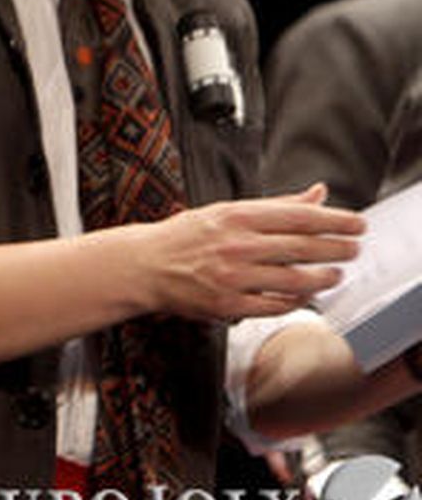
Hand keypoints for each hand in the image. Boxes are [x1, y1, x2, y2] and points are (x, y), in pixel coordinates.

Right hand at [135, 184, 362, 320]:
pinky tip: (304, 295)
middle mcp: (236, 245)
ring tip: (335, 274)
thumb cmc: (185, 237)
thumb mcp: (227, 211)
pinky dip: (296, 301)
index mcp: (236, 217)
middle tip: (354, 249)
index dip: (335, 221)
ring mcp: (232, 277)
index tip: (357, 224)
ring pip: (295, 280)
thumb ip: (276, 205)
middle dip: (338, 249)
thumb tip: (317, 193)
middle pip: (303, 247)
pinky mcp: (226, 305)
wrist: (142, 265)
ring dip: (323, 278)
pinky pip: (274, 306)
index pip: (299, 217)